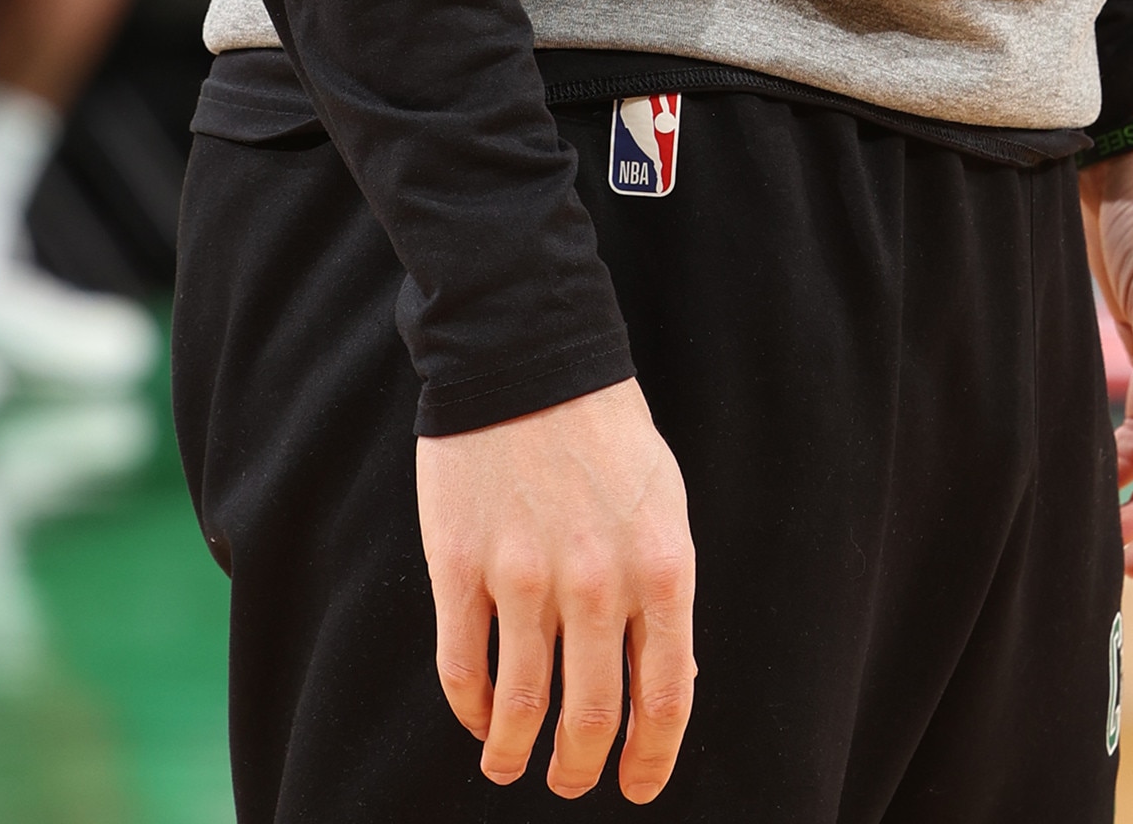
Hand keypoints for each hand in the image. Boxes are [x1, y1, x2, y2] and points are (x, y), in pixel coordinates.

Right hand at [417, 381, 695, 799]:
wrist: (527, 352)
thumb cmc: (605, 431)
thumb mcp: (663, 504)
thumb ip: (665, 593)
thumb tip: (672, 682)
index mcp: (661, 565)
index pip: (668, 696)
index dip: (652, 759)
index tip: (636, 786)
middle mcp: (597, 582)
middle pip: (591, 719)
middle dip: (580, 770)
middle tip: (570, 781)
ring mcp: (523, 577)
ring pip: (518, 709)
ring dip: (513, 754)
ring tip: (508, 765)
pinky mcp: (460, 566)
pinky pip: (462, 668)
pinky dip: (469, 709)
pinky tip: (477, 717)